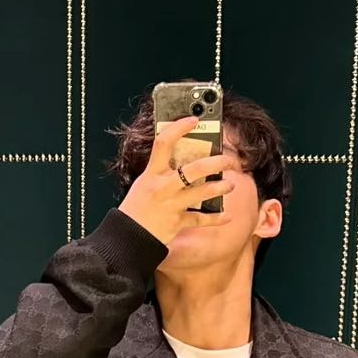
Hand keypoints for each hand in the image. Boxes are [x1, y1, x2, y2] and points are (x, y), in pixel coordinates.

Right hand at [118, 114, 235, 247]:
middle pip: (194, 169)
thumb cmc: (136, 208)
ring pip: (202, 192)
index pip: (164, 142)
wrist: (127, 237)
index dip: (179, 128)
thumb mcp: (144, 183)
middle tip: (228, 161)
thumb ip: (160, 171)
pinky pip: (200, 219)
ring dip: (220, 187)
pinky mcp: (177, 222)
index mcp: (152, 173)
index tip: (194, 120)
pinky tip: (227, 215)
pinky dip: (216, 218)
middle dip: (215, 163)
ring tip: (230, 185)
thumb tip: (183, 158)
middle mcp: (163, 187)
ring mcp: (171, 204)